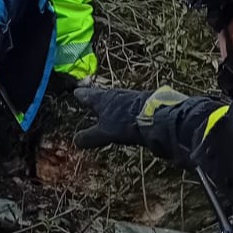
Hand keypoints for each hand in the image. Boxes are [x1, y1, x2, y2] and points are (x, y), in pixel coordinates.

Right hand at [73, 85, 188, 148]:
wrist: (157, 117)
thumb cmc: (126, 122)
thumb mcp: (105, 133)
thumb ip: (90, 136)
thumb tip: (76, 141)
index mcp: (103, 99)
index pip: (88, 96)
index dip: (82, 95)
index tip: (76, 91)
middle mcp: (116, 95)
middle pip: (103, 95)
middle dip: (97, 96)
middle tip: (90, 95)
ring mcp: (131, 98)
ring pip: (117, 99)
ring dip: (112, 103)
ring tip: (108, 106)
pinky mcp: (144, 104)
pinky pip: (129, 106)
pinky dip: (124, 109)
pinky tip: (126, 114)